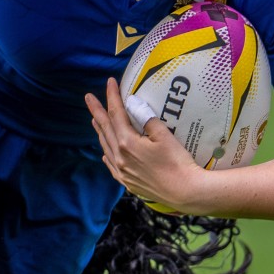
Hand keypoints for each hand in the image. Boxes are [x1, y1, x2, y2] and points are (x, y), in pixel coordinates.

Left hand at [86, 77, 204, 209]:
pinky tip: (105, 149)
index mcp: (127, 142)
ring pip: (105, 145)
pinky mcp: (126, 181)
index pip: (116, 114)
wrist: (184, 191)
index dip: (112, 96)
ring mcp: (121, 170)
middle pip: (105, 128)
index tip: (109, 82)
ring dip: (100, 130)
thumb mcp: (164, 136)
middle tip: (88, 97)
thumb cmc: (177, 162)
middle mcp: (119, 156)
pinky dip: (107, 151)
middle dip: (97, 111)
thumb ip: (147, 118)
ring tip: (95, 119)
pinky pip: (110, 163)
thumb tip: (134, 105)